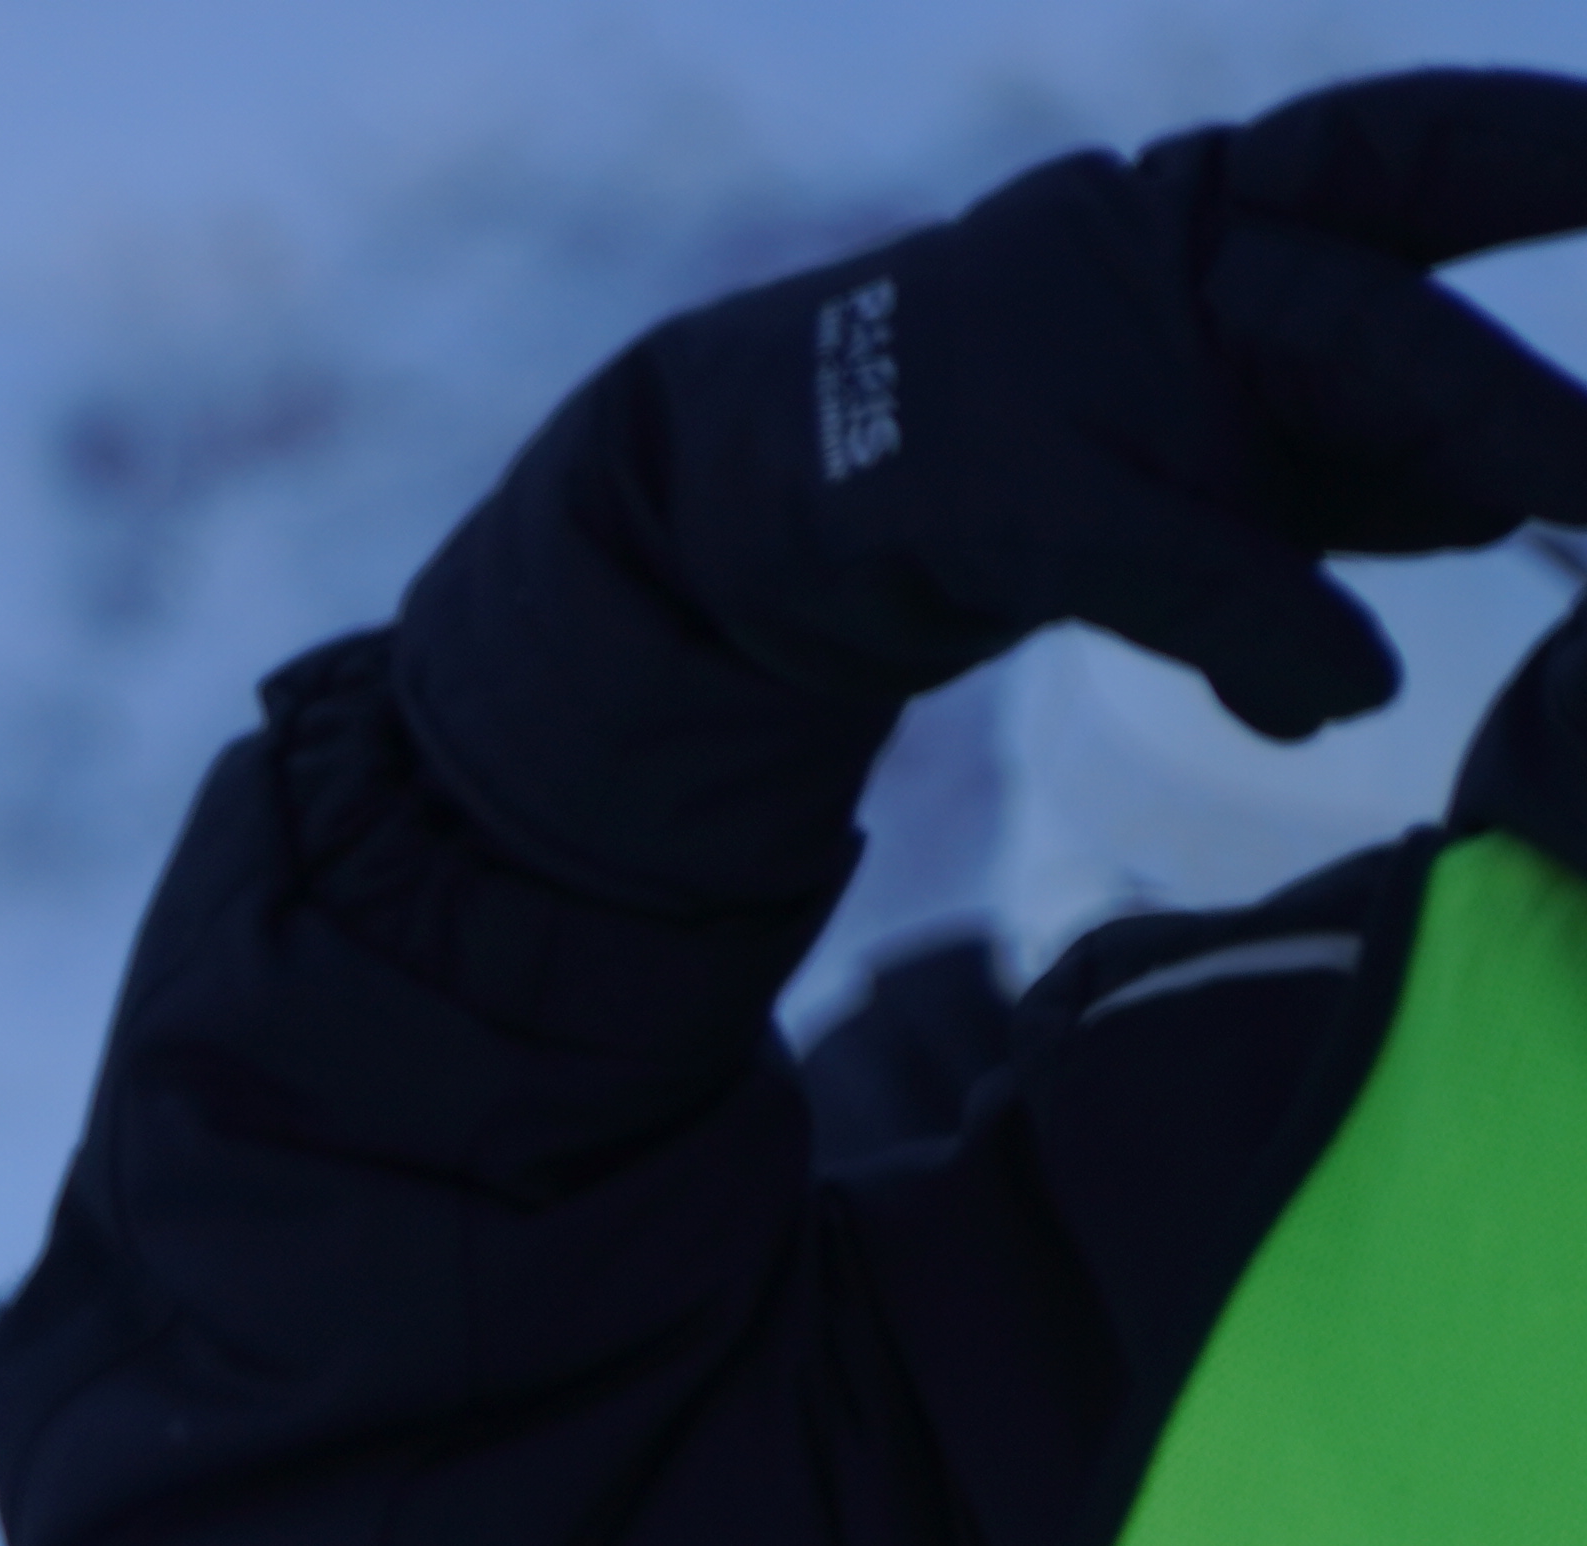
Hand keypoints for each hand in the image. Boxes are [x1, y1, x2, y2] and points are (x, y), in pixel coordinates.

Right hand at [399, 73, 1586, 905]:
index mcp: (1217, 210)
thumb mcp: (1208, 444)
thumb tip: (1523, 492)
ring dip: (1453, 452)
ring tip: (1568, 506)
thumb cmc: (1012, 460)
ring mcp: (1068, 362)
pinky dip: (1259, 622)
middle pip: (1368, 304)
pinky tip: (1331, 692)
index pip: (1415, 151)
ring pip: (1289, 385)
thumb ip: (1354, 459)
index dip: (1538, 144)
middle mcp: (1156, 259)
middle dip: (1502, 392)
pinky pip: (1159, 549)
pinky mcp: (987, 487)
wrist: (748, 514)